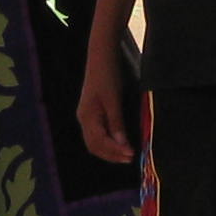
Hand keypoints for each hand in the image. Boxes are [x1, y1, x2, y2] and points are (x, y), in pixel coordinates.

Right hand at [77, 44, 135, 162]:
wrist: (101, 57)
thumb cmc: (107, 75)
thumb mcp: (114, 100)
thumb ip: (116, 123)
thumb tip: (122, 145)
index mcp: (87, 117)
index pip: (99, 143)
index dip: (115, 151)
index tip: (131, 155)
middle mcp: (83, 119)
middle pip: (94, 146)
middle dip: (112, 155)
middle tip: (130, 158)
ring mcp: (86, 116)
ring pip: (95, 142)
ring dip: (110, 150)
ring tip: (126, 154)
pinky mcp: (92, 112)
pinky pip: (97, 134)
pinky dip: (108, 142)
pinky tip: (119, 143)